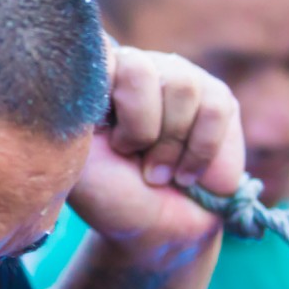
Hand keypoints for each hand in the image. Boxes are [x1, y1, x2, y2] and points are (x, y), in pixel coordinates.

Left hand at [68, 42, 244, 257]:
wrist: (156, 234)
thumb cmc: (111, 197)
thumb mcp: (76, 157)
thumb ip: (72, 110)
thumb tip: (83, 57)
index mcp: (96, 80)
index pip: (101, 54)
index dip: (110, 106)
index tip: (112, 146)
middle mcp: (136, 68)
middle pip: (143, 71)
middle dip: (142, 132)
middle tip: (137, 162)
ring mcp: (177, 79)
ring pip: (183, 87)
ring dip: (172, 146)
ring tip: (161, 173)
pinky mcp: (216, 99)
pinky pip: (215, 109)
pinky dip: (201, 152)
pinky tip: (188, 174)